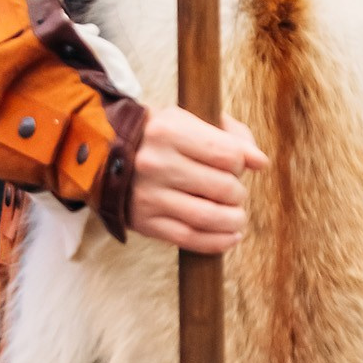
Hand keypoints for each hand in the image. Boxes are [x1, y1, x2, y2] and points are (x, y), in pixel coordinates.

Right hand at [127, 106, 266, 255]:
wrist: (101, 155)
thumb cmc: (156, 136)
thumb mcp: (186, 120)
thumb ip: (229, 135)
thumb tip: (260, 162)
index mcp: (168, 131)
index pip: (228, 154)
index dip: (241, 162)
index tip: (235, 165)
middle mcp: (157, 164)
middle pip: (223, 187)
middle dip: (237, 192)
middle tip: (233, 191)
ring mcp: (149, 196)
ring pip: (210, 217)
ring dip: (234, 219)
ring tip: (236, 216)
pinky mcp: (145, 222)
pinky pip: (190, 239)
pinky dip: (218, 241)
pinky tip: (230, 235)